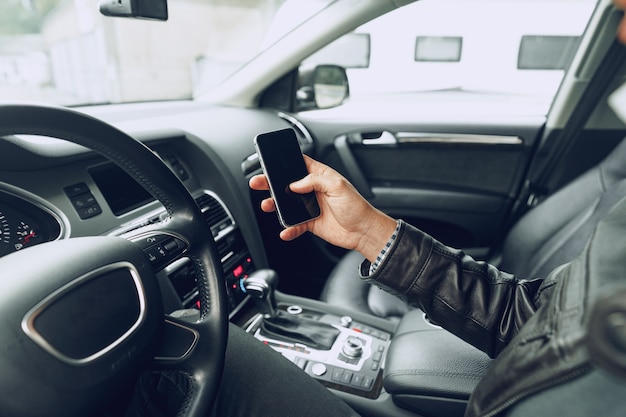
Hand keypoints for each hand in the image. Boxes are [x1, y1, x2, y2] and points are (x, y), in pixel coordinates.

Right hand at [249, 155, 397, 261]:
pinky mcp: (310, 223)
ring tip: (267, 206)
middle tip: (258, 182)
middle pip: (286, 184)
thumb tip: (296, 184)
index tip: (270, 162)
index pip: (299, 164)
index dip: (285, 162)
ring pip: (286, 205)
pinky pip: (294, 225)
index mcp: (320, 176)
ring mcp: (310, 207)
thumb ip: (315, 181)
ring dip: (275, 206)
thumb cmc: (356, 206)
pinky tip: (285, 230)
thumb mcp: (338, 186)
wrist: (363, 231)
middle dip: (270, 183)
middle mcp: (312, 190)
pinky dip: (288, 228)